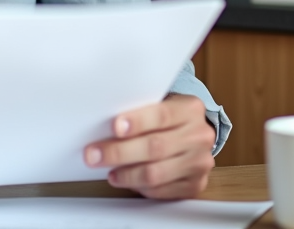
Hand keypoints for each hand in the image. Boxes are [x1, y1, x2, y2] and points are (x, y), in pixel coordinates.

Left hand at [83, 93, 215, 199]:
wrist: (195, 134)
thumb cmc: (168, 118)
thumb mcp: (159, 103)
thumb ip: (139, 110)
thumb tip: (102, 123)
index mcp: (190, 109)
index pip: (161, 115)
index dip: (137, 122)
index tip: (115, 127)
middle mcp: (199, 136)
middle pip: (155, 147)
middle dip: (120, 152)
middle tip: (94, 155)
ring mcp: (199, 163)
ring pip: (156, 173)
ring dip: (126, 174)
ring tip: (109, 172)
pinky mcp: (195, 185)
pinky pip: (161, 191)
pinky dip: (139, 187)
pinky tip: (126, 181)